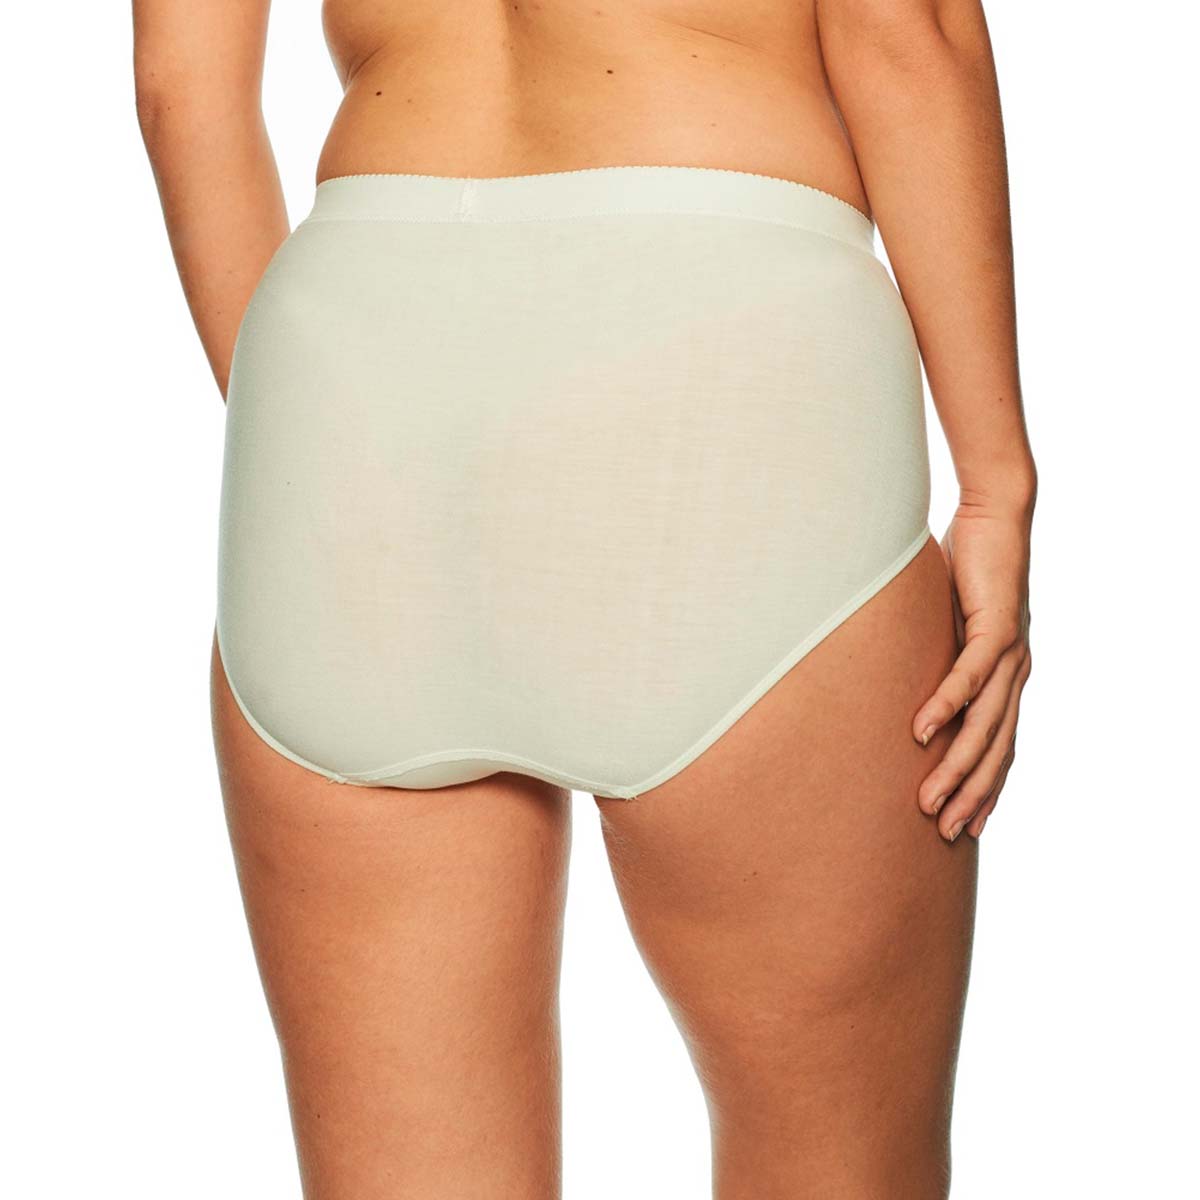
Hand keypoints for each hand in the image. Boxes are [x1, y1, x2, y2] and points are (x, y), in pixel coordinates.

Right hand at [913, 494, 1032, 840]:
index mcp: (1007, 677)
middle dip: (972, 795)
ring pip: (986, 725)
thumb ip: (934, 658)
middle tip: (946, 831)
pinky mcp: (997, 628)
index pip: (1001, 746)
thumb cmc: (967, 568)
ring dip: (957, 766)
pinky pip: (968, 677)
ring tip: (930, 799)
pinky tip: (922, 733)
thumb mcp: (946, 626)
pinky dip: (946, 707)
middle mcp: (1015, 673)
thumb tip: (900, 683)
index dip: (987, 789)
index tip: (967, 826)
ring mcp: (1010, 653)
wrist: (998, 517)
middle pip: (997, 749)